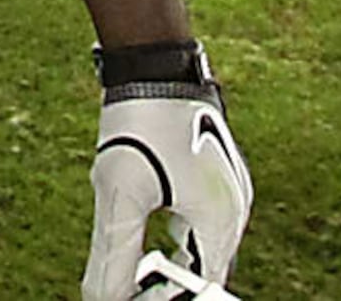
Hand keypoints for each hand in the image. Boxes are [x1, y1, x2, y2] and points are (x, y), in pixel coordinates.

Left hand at [80, 76, 248, 300]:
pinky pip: (201, 224)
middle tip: (128, 288)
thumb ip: (114, 256)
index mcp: (220, 220)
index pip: (199, 288)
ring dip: (170, 264)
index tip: (126, 296)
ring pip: (203, 248)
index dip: (162, 300)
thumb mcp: (120, 195)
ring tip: (134, 270)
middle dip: (167, 286)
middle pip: (205, 271)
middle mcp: (235, 209)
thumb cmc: (141, 123)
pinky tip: (149, 239)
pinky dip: (177, 241)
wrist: (155, 63)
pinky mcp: (217, 176)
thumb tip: (105, 300)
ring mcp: (230, 190)